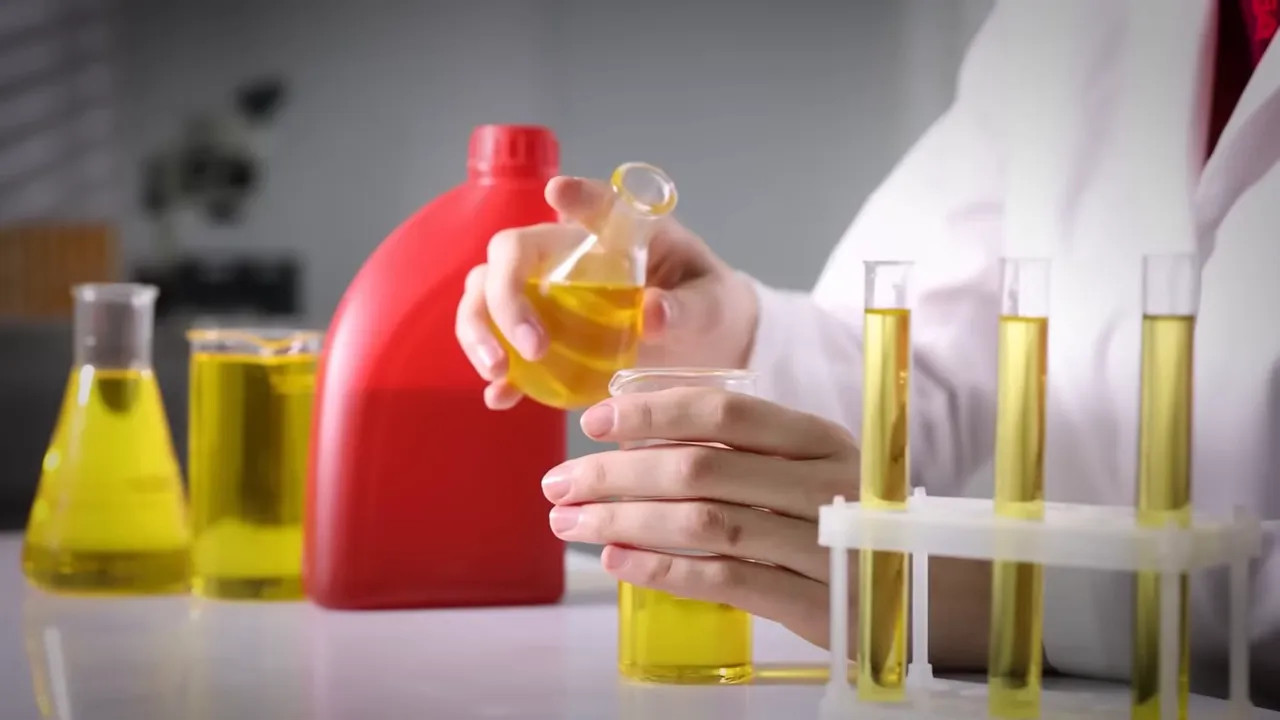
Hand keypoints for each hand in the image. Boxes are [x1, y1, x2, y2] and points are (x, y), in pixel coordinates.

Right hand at [454, 176, 759, 409]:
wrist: (706, 346)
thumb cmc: (707, 307)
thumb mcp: (711, 305)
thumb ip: (687, 308)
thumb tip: (652, 313)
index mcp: (617, 234)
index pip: (592, 204)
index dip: (574, 197)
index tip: (558, 194)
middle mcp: (569, 257)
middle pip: (510, 254)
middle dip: (504, 296)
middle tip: (531, 346)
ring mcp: (547, 298)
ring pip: (485, 296)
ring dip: (481, 330)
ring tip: (498, 372)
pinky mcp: (542, 341)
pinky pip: (502, 349)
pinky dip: (496, 375)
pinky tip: (500, 396)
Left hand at [540, 385, 856, 649]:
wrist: (921, 588)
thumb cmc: (844, 516)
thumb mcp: (808, 467)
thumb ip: (741, 450)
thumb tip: (635, 442)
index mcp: (817, 438)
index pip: (724, 411)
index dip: (652, 412)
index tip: (594, 423)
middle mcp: (822, 484)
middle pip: (700, 468)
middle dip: (615, 475)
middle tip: (559, 484)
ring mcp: (821, 544)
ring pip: (703, 524)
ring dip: (625, 522)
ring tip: (572, 524)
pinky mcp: (813, 602)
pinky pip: (722, 581)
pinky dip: (662, 570)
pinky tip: (617, 562)